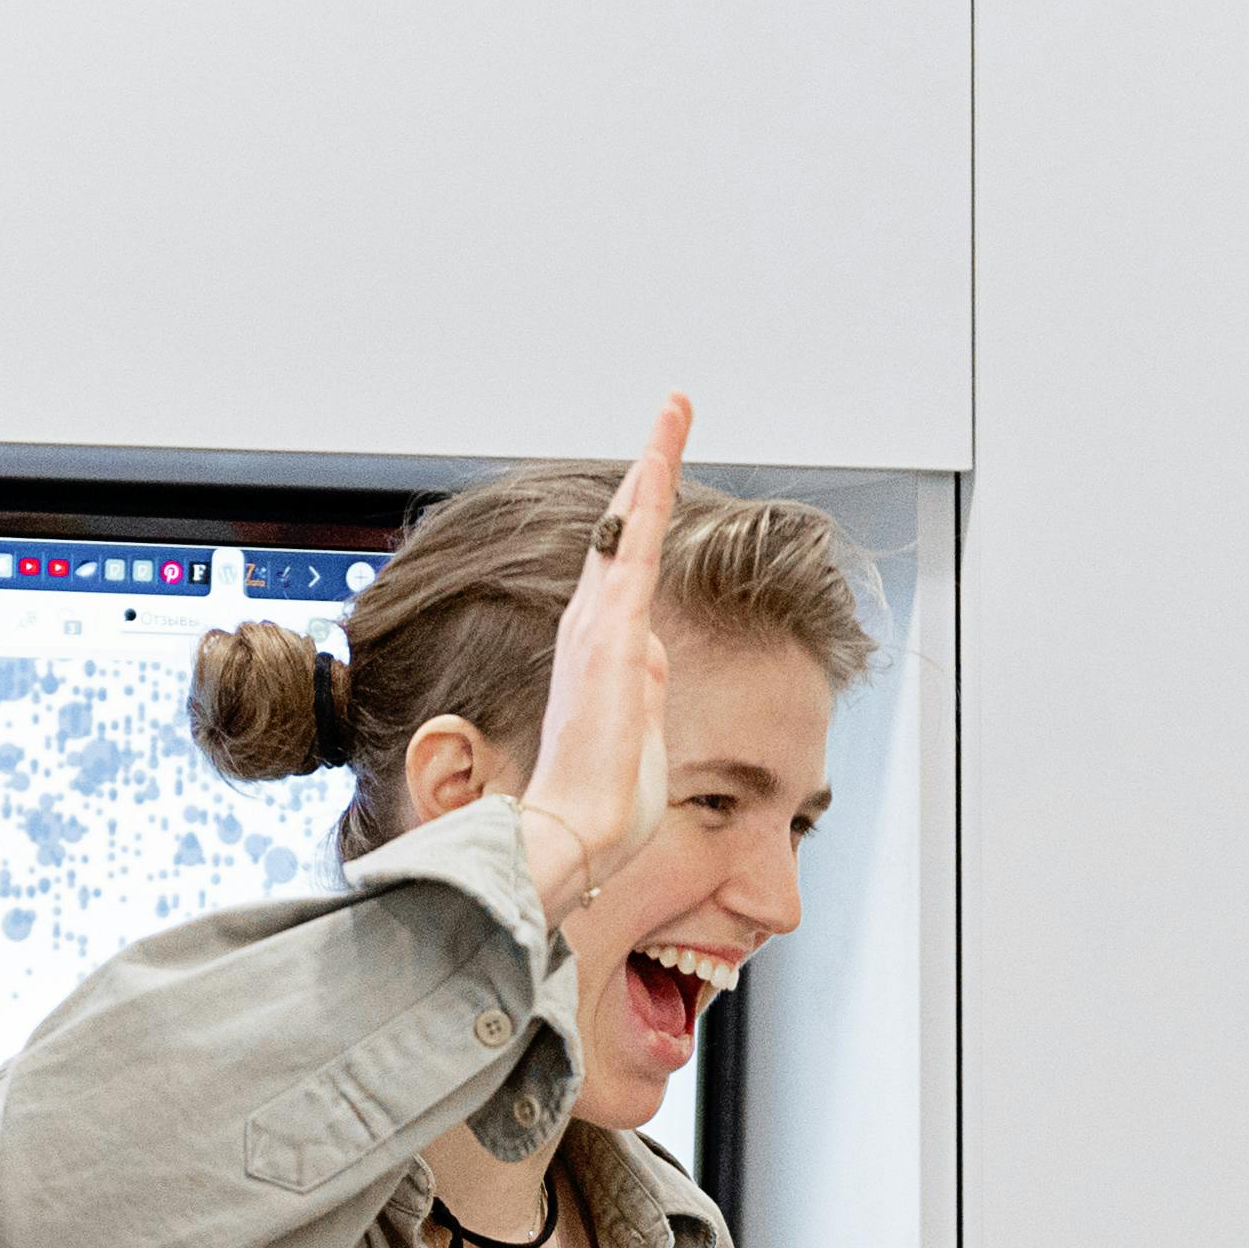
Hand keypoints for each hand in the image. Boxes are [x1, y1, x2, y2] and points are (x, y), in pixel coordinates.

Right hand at [520, 394, 688, 933]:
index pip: (621, 569)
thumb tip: (653, 655)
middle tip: (671, 415)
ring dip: (650, 465)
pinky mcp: (612, 637)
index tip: (654, 476)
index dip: (638, 518)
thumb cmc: (602, 804)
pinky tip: (658, 456)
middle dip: (646, 472)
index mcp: (601, 653)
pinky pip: (630, 552)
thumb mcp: (637, 735)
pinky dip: (644, 501)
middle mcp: (592, 629)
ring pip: (625, 527)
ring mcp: (599, 629)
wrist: (575, 835)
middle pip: (620, 532)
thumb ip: (645, 688)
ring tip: (673, 412)